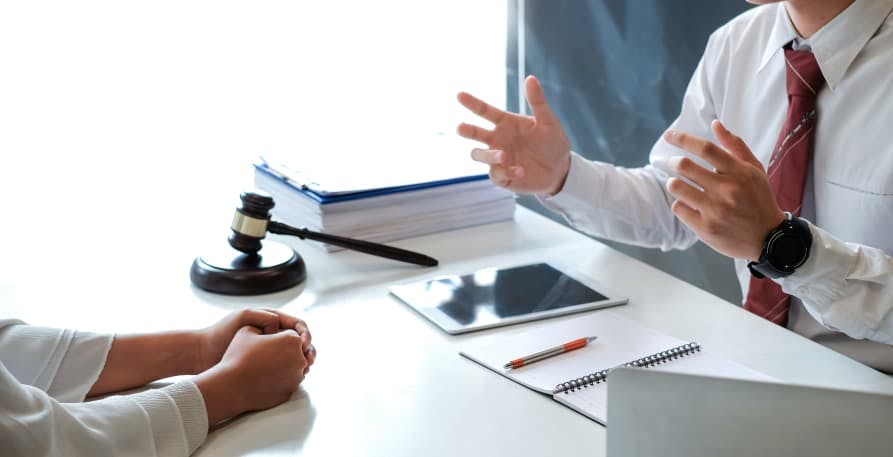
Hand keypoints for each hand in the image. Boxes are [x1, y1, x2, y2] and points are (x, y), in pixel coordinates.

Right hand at [194, 326, 307, 424]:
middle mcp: (300, 359)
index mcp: (292, 340)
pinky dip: (280, 379)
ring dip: (284, 364)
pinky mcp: (290, 392)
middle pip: (296, 351)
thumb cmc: (238, 356)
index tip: (266, 341)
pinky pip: (288, 381)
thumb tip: (273, 327)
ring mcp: (296, 377)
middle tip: (266, 353)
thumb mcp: (248, 330)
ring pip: (294, 367)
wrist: (231, 386)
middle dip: (284, 350)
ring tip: (264, 365)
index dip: (278, 336)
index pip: (291, 334)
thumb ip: (265, 324)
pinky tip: (265, 377)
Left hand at [195, 309, 314, 374]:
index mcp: (270, 321)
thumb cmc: (220, 333)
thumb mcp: (242, 318)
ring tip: (304, 369)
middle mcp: (272, 335)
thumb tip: (280, 324)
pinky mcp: (264, 365)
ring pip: (293, 355)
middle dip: (307, 349)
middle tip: (309, 359)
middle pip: (298, 341)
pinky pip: (283, 367)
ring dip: (302, 361)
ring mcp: (268, 351)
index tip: (304, 343)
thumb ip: (262, 317)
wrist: (202, 353)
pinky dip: (291, 371)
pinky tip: (293, 376)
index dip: (304, 333)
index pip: (296, 324)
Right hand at [456, 75, 571, 194]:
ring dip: (488, 155)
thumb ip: (537, 102)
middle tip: (461, 127)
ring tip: (502, 155)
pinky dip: (506, 171)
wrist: (560, 170)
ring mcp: (498, 158)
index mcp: (505, 123)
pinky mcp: (502, 176)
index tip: (460, 95)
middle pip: (475, 134)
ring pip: (480, 155)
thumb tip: (530, 78)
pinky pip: (496, 174)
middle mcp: (497, 140)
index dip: (472, 103)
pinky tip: (521, 170)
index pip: (484, 111)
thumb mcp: (548, 122)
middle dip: (467, 130)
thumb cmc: (553, 143)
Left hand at [663, 119, 785, 260]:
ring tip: (680, 185)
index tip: (669, 136)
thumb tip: (715, 124)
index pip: (706, 149)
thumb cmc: (759, 200)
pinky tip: (689, 204)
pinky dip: (680, 204)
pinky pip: (679, 208)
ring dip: (674, 183)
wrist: (768, 238)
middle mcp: (726, 190)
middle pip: (685, 166)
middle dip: (673, 162)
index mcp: (739, 172)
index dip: (683, 139)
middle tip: (671, 163)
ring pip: (677, 187)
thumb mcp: (754, 170)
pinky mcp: (705, 228)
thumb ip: (735, 146)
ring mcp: (715, 210)